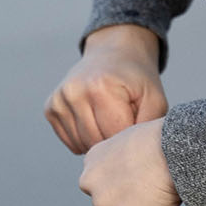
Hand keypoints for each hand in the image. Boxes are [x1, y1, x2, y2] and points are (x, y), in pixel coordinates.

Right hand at [44, 23, 168, 154]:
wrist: (113, 52)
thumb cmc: (136, 78)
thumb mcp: (154, 98)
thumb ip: (149, 126)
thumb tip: (135, 153)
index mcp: (100, 87)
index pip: (114, 136)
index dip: (129, 137)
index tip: (137, 124)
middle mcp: (74, 92)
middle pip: (96, 143)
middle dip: (114, 140)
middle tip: (125, 121)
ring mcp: (59, 100)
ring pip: (82, 146)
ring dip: (99, 142)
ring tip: (111, 120)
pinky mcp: (51, 108)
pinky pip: (71, 142)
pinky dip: (86, 139)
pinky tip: (97, 121)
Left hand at [78, 118, 179, 205]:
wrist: (172, 148)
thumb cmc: (163, 139)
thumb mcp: (132, 143)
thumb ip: (123, 161)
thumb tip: (136, 173)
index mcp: (92, 160)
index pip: (109, 183)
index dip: (132, 181)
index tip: (146, 171)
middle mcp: (90, 183)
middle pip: (117, 204)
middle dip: (137, 200)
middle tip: (156, 181)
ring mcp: (105, 205)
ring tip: (161, 187)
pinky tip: (166, 200)